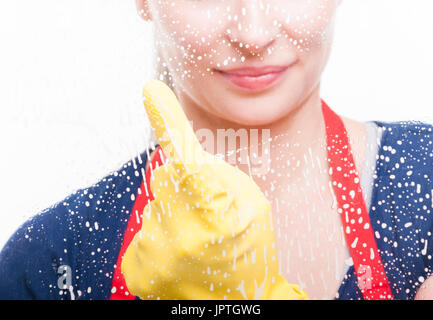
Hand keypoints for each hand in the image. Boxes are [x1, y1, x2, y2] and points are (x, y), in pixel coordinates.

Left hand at [121, 80, 307, 299]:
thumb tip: (182, 160)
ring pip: (156, 204)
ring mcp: (155, 254)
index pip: (187, 157)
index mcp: (217, 214)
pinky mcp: (137, 267)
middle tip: (209, 213)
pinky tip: (181, 252)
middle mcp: (179, 234)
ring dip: (175, 212)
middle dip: (185, 183)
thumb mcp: (252, 207)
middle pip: (167, 178)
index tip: (151, 93)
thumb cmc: (251, 252)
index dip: (168, 121)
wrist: (238, 304)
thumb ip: (218, 177)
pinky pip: (145, 229)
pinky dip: (162, 233)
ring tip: (198, 239)